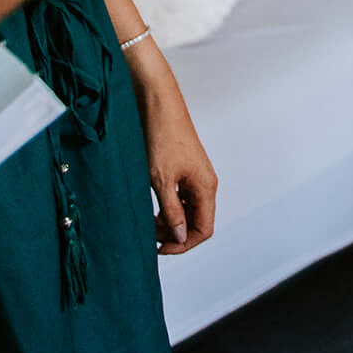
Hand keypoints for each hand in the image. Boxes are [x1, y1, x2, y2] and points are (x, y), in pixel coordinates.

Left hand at [129, 44, 218, 254]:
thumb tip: (180, 237)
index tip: (159, 247)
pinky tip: (151, 206)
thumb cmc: (161, 139)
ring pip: (186, 210)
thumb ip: (172, 212)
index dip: (183, 244)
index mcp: (205, 187)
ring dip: (169, 221)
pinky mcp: (183, 169)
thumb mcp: (162, 181)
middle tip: (148, 234)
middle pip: (196, 222)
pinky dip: (166, 207)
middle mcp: (204, 183)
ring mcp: (194, 176)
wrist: (157, 105)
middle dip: (174, 233)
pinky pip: (180, 198)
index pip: (204, 229)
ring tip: (147, 221)